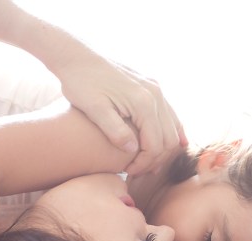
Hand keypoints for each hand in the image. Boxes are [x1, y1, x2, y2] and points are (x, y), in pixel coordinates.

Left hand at [53, 52, 187, 175]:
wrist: (77, 57)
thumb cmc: (81, 83)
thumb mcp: (94, 109)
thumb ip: (115, 130)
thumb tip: (133, 150)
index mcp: (143, 103)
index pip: (154, 145)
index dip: (143, 164)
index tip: (128, 172)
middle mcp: (155, 95)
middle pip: (168, 140)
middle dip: (154, 160)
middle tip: (137, 171)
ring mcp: (156, 89)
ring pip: (173, 128)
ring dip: (163, 149)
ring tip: (147, 163)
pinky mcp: (152, 87)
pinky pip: (170, 114)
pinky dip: (172, 131)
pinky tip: (173, 145)